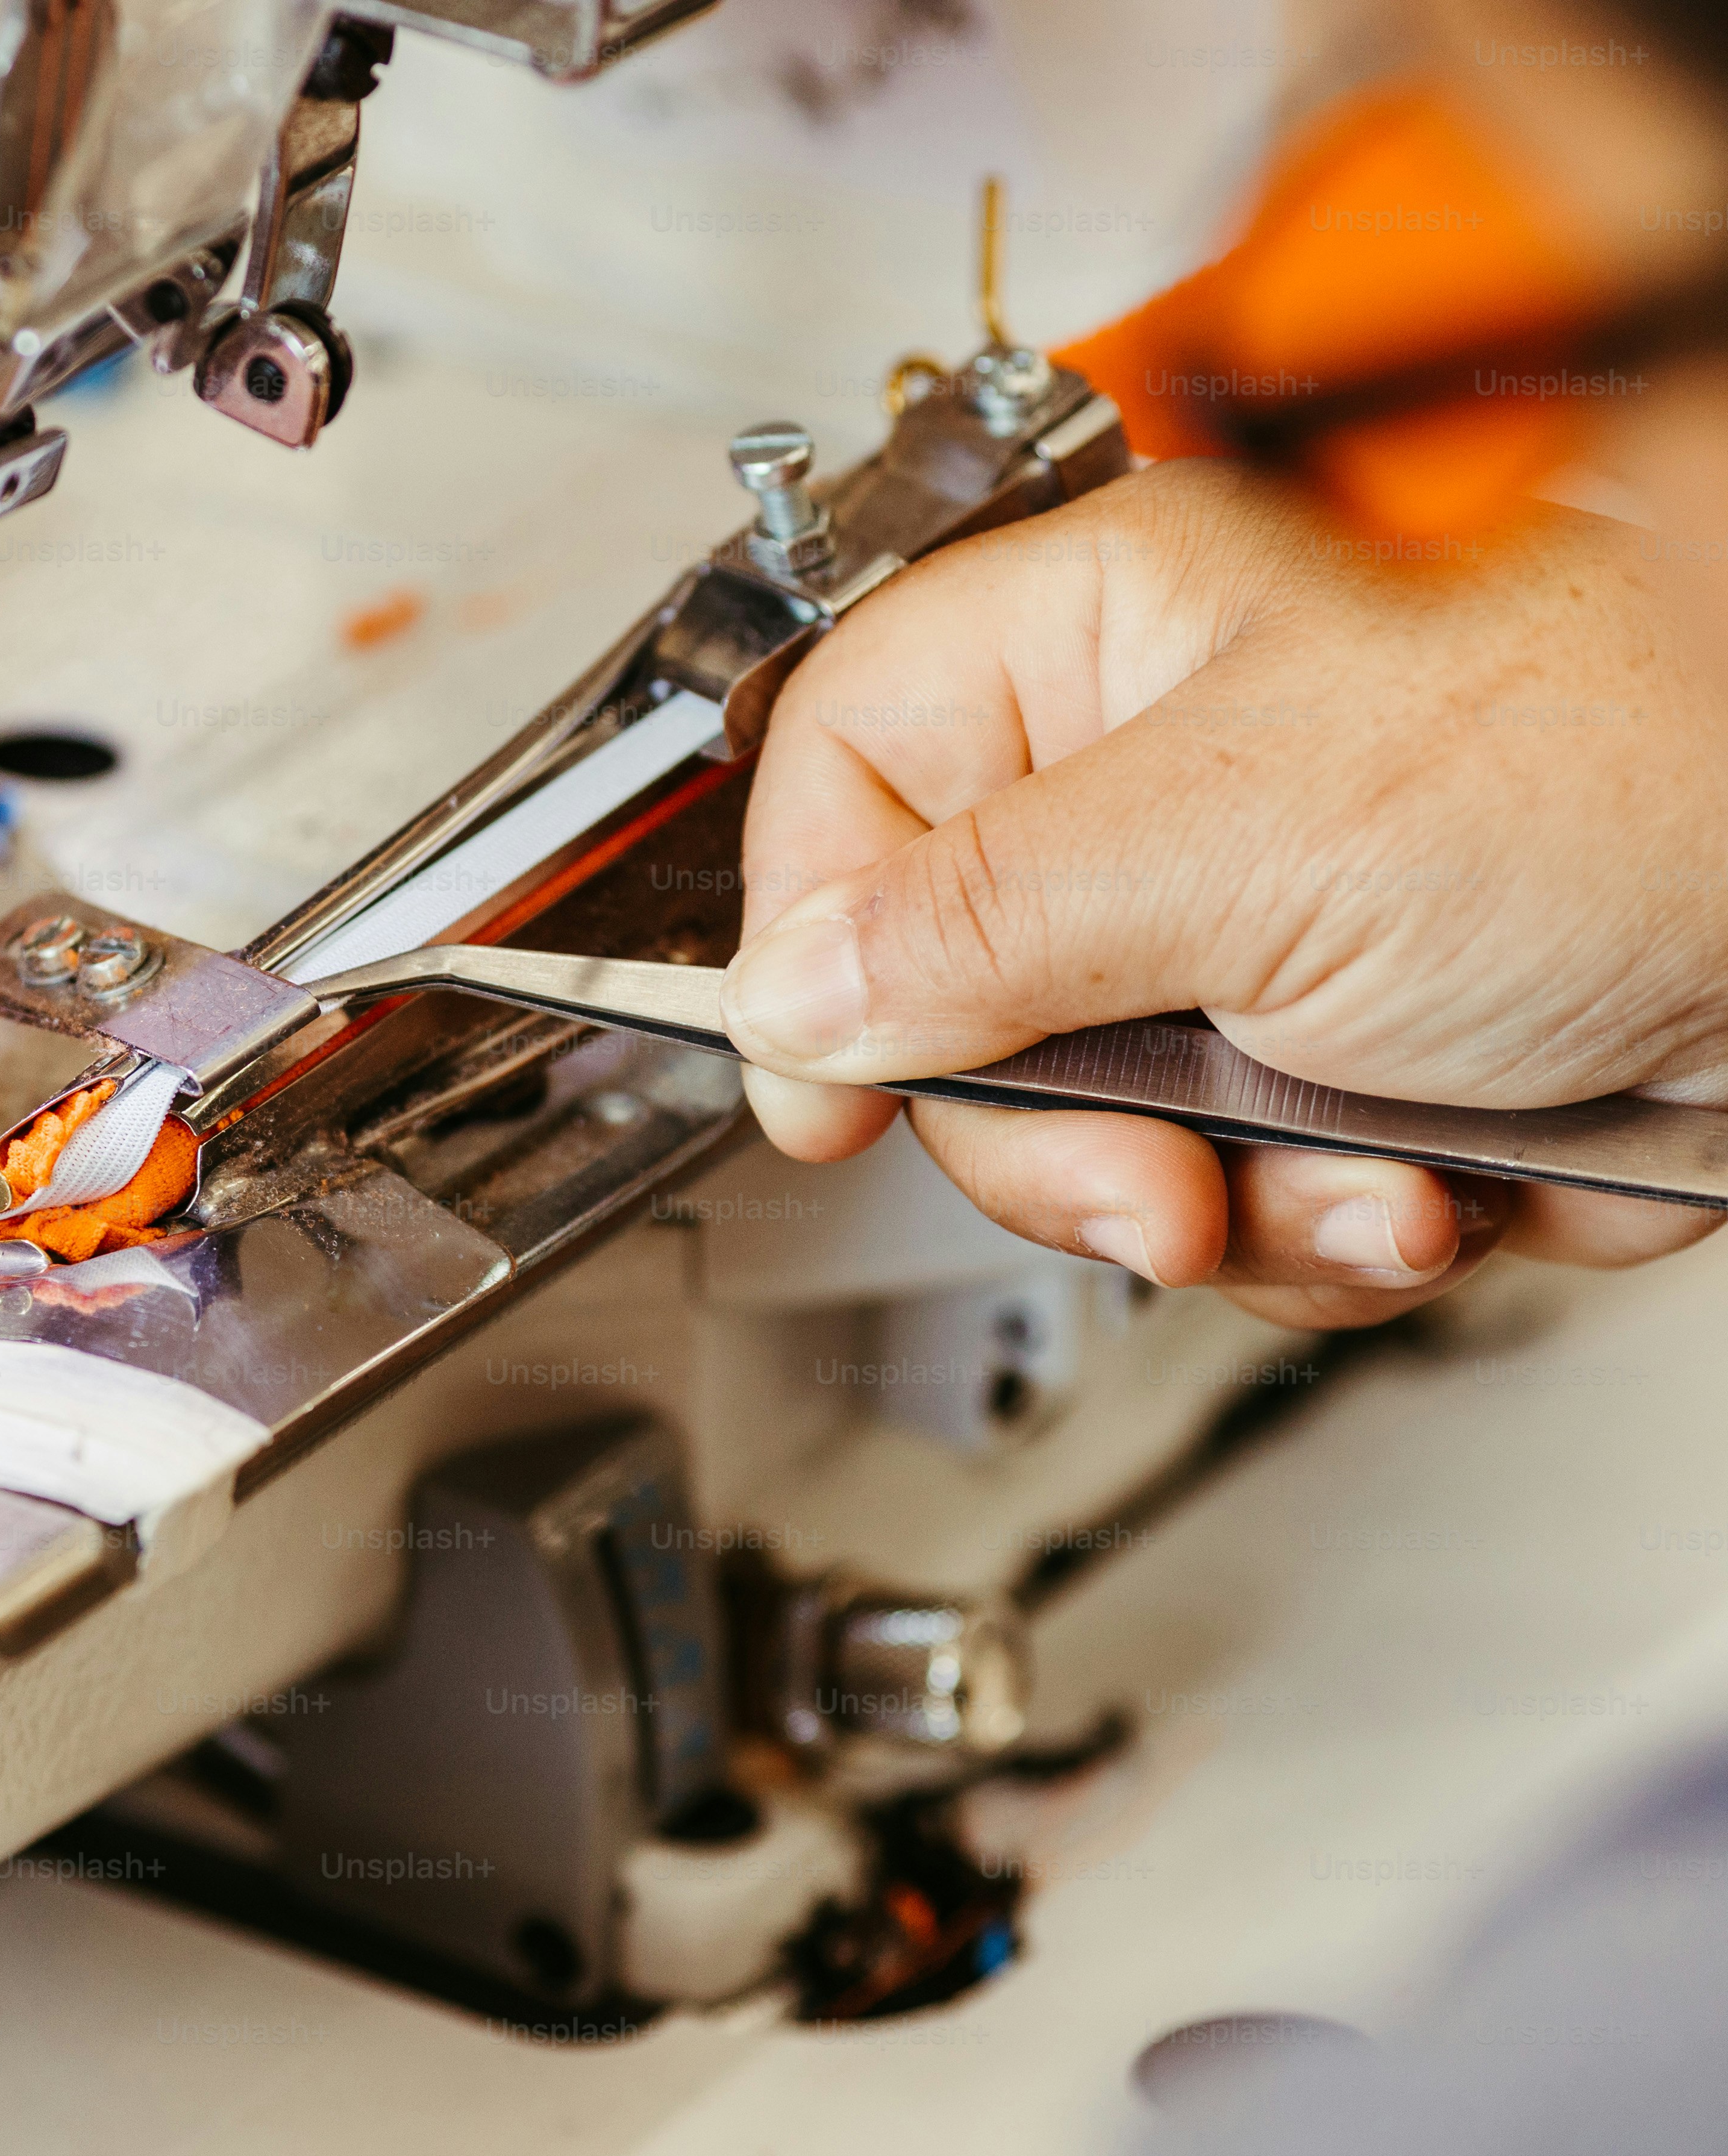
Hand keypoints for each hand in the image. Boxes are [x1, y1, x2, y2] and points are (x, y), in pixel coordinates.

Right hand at [720, 459, 1727, 1328]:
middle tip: (1150, 1183)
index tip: (821, 1092)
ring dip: (1234, 1203)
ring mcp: (1264, 927)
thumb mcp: (1250, 841)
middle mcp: (1168, 783)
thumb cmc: (1646, 759)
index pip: (847, 784)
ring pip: (1107, 1131)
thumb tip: (793, 993)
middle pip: (960, 1007)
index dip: (809, 945)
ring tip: (1375, 1175)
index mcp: (1106, 646)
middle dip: (1070, 1140)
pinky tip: (1441, 1181)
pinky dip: (1343, 1229)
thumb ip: (977, 922)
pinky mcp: (1358, 1051)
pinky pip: (1248, 1192)